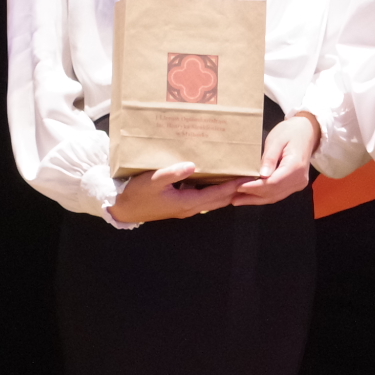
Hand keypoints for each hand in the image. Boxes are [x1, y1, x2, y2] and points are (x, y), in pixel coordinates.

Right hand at [112, 161, 241, 224]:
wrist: (123, 208)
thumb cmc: (136, 194)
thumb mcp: (152, 180)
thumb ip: (172, 173)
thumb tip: (192, 166)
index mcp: (187, 202)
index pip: (217, 194)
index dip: (234, 186)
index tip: (249, 177)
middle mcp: (190, 207)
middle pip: (220, 199)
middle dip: (236, 189)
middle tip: (251, 177)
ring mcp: (186, 208)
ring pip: (213, 200)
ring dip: (227, 191)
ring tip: (239, 178)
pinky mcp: (180, 205)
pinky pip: (204, 198)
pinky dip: (214, 191)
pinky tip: (216, 180)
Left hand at [230, 112, 324, 206]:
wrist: (306, 132)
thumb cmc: (290, 132)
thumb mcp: (277, 140)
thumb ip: (270, 158)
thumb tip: (262, 175)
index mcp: (295, 166)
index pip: (272, 183)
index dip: (254, 187)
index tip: (238, 187)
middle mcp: (299, 179)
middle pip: (273, 193)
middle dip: (252, 195)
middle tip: (233, 196)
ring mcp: (298, 183)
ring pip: (275, 196)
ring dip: (255, 199)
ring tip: (237, 199)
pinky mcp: (295, 185)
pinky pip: (278, 194)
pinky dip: (263, 196)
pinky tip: (250, 196)